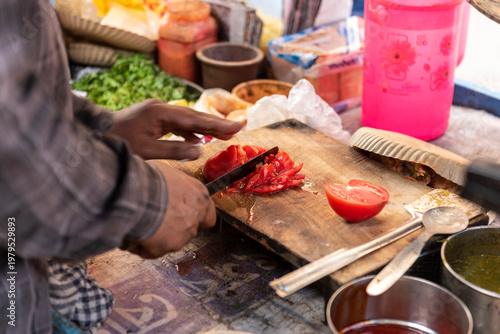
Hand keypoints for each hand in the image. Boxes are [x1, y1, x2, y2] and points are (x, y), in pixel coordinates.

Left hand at [110, 99, 242, 159]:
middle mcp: (161, 107)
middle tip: (238, 128)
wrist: (93, 133)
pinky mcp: (153, 117)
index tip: (236, 127)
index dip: (217, 125)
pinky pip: (176, 124)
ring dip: (203, 128)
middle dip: (216, 124)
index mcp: (160, 113)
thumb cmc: (117, 143)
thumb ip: (174, 151)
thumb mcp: (146, 151)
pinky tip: (196, 140)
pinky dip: (188, 132)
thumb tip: (199, 150)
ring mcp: (157, 111)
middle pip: (194, 116)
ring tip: (223, 136)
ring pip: (186, 120)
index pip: (195, 120)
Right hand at [129, 160, 216, 258]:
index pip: (208, 213)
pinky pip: (154, 250)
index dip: (195, 217)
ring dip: (157, 237)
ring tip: (138, 223)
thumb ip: (174, 184)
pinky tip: (132, 233)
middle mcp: (197, 213)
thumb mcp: (166, 172)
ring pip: (171, 241)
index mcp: (198, 193)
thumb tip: (174, 179)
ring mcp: (187, 231)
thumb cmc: (147, 178)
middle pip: (189, 228)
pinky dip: (143, 246)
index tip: (183, 216)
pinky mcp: (172, 245)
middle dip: (173, 228)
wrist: (135, 192)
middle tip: (154, 221)